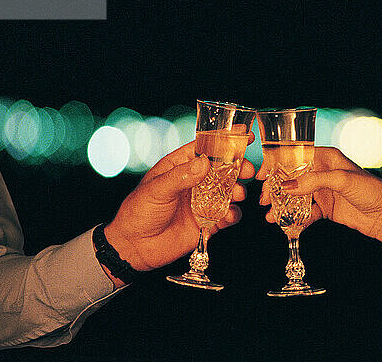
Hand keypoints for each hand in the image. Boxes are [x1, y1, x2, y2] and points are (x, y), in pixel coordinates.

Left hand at [105, 135, 254, 275]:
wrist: (134, 247)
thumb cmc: (138, 212)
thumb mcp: (156, 189)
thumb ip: (181, 176)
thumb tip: (205, 163)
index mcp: (180, 165)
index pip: (205, 147)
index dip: (225, 140)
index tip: (244, 134)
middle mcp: (194, 181)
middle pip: (222, 169)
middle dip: (238, 167)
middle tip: (247, 170)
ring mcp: (201, 202)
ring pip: (228, 192)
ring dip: (237, 191)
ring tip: (237, 195)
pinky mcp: (206, 222)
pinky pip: (226, 215)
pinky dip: (232, 214)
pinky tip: (229, 215)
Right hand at [256, 147, 381, 237]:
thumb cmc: (371, 191)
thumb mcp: (342, 180)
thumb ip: (313, 181)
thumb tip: (287, 187)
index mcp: (326, 157)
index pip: (295, 156)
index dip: (276, 164)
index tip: (262, 174)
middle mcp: (322, 172)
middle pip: (291, 177)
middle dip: (275, 188)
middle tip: (264, 199)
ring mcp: (323, 191)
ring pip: (296, 196)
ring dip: (282, 205)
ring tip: (271, 216)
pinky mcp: (326, 208)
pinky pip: (305, 212)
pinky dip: (295, 219)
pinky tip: (286, 225)